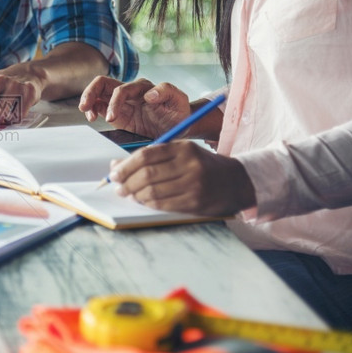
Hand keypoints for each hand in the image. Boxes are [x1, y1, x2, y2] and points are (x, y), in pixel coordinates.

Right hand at [78, 77, 190, 138]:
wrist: (178, 126)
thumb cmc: (178, 113)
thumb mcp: (179, 101)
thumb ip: (167, 91)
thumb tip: (149, 93)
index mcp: (142, 87)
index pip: (121, 89)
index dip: (114, 102)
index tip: (112, 118)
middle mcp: (129, 91)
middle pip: (103, 83)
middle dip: (91, 93)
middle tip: (85, 106)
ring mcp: (120, 101)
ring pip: (97, 93)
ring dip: (88, 101)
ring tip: (88, 114)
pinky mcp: (116, 112)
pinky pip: (99, 106)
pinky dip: (92, 110)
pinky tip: (92, 117)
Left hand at [108, 140, 256, 215]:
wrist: (237, 182)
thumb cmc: (201, 165)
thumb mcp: (180, 153)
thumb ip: (149, 156)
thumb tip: (115, 165)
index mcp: (183, 148)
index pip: (145, 155)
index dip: (125, 166)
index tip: (114, 173)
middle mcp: (189, 165)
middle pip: (147, 174)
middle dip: (127, 182)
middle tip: (118, 187)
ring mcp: (194, 185)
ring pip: (153, 191)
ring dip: (135, 195)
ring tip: (130, 195)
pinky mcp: (196, 203)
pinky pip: (163, 204)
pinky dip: (148, 204)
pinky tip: (144, 201)